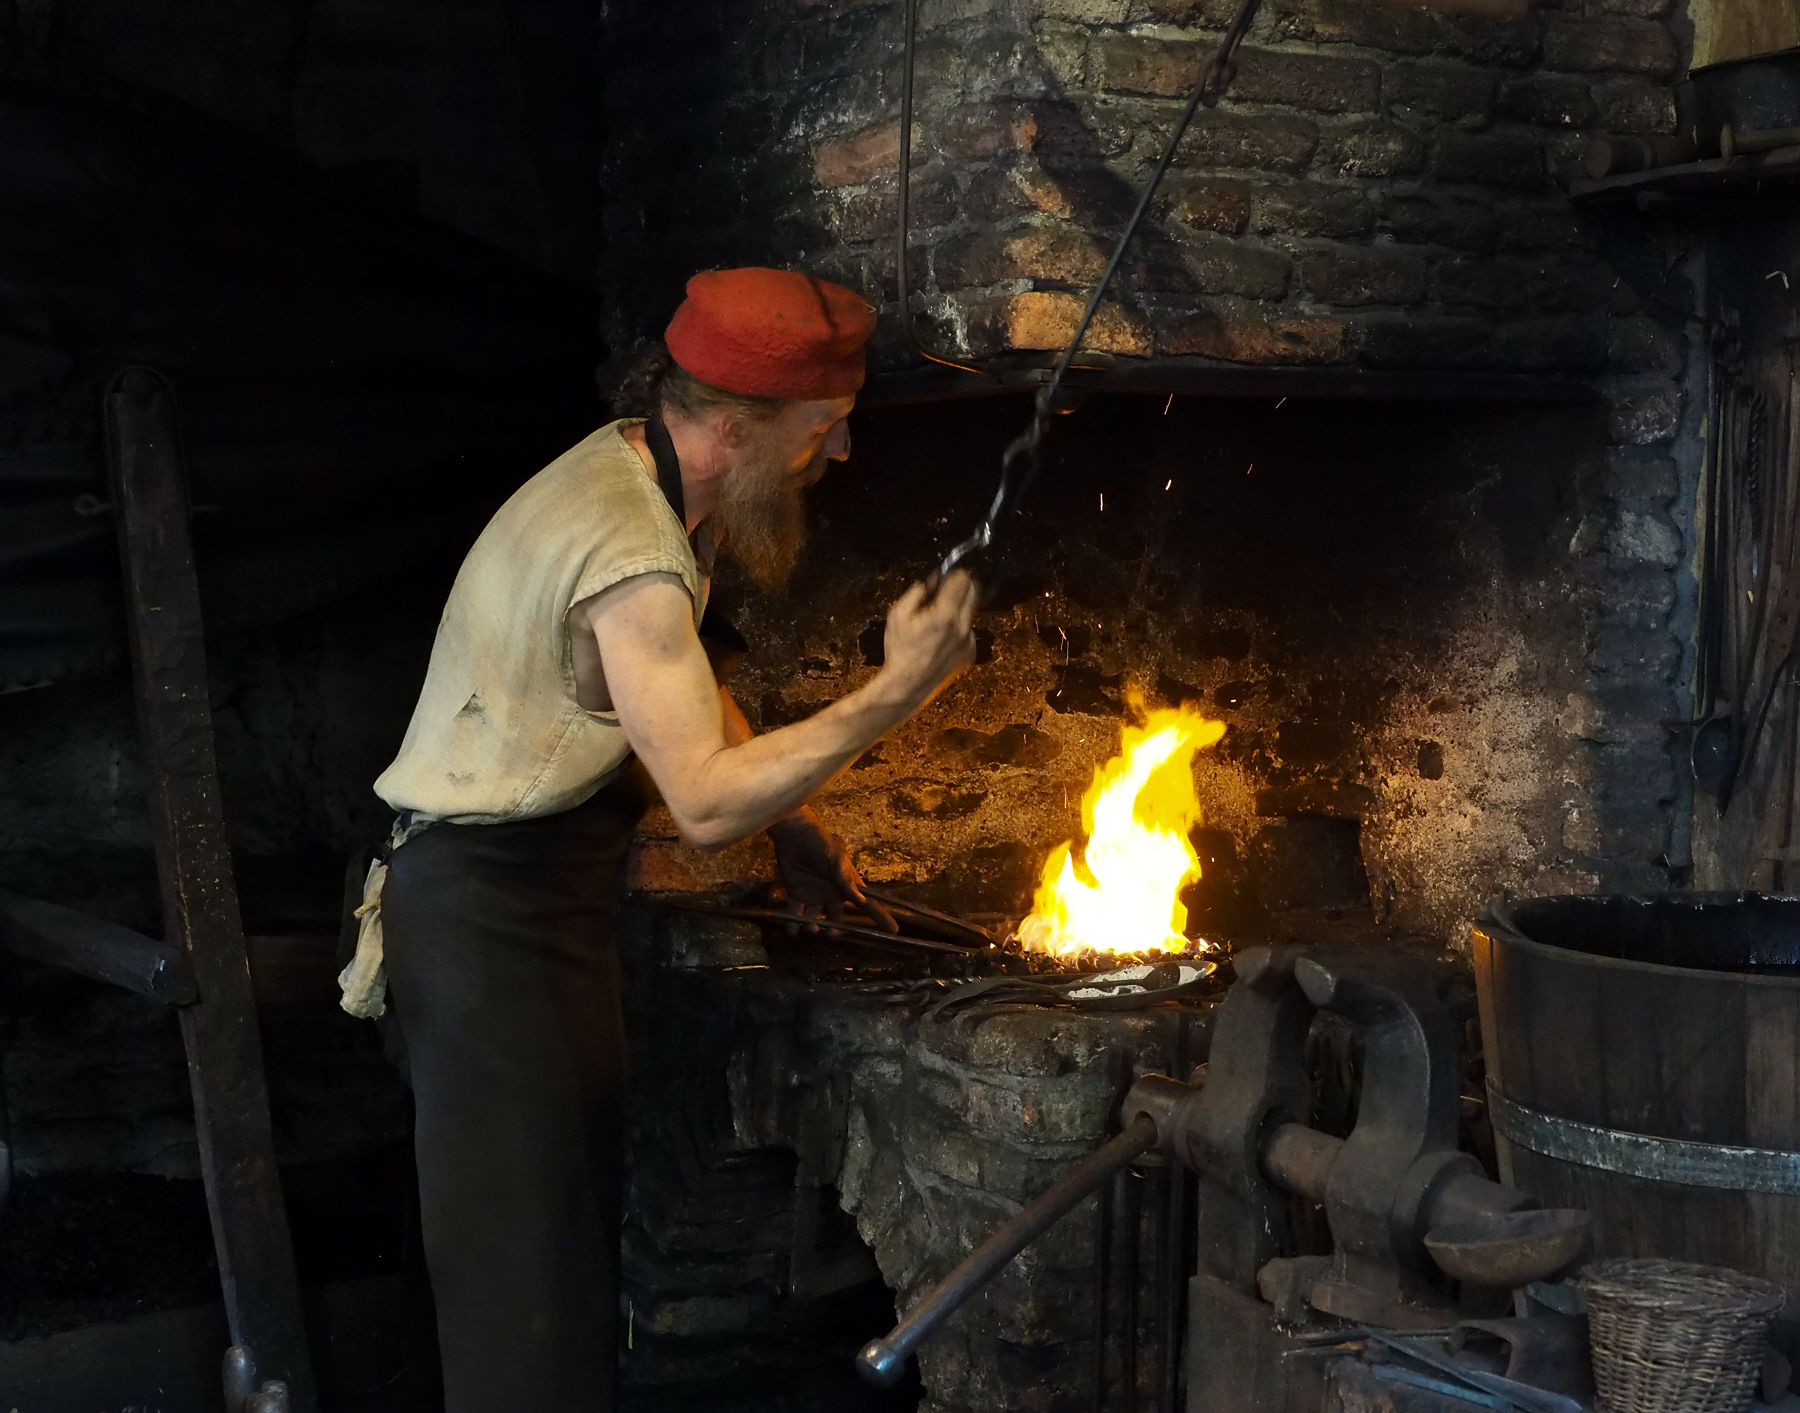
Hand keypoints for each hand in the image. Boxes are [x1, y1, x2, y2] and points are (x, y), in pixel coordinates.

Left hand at [767, 809, 896, 933]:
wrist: (795, 835)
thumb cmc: (822, 844)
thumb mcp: (838, 860)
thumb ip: (847, 881)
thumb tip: (861, 901)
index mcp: (848, 887)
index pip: (867, 904)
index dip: (880, 917)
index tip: (894, 930)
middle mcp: (832, 895)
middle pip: (837, 920)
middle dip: (835, 931)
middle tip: (831, 933)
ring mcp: (814, 897)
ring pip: (815, 920)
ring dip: (812, 928)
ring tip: (809, 928)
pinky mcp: (796, 896)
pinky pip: (795, 914)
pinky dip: (793, 924)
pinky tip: (792, 929)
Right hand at [877, 570, 978, 708]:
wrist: (908, 685)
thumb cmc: (899, 650)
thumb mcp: (898, 615)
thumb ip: (917, 593)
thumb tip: (931, 582)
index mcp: (945, 615)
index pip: (962, 580)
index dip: (953, 573)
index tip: (944, 575)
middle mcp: (963, 627)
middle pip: (974, 591)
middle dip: (962, 585)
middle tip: (946, 588)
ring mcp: (969, 641)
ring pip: (970, 612)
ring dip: (958, 608)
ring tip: (937, 620)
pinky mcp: (969, 653)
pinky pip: (968, 631)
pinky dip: (958, 628)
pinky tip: (940, 639)